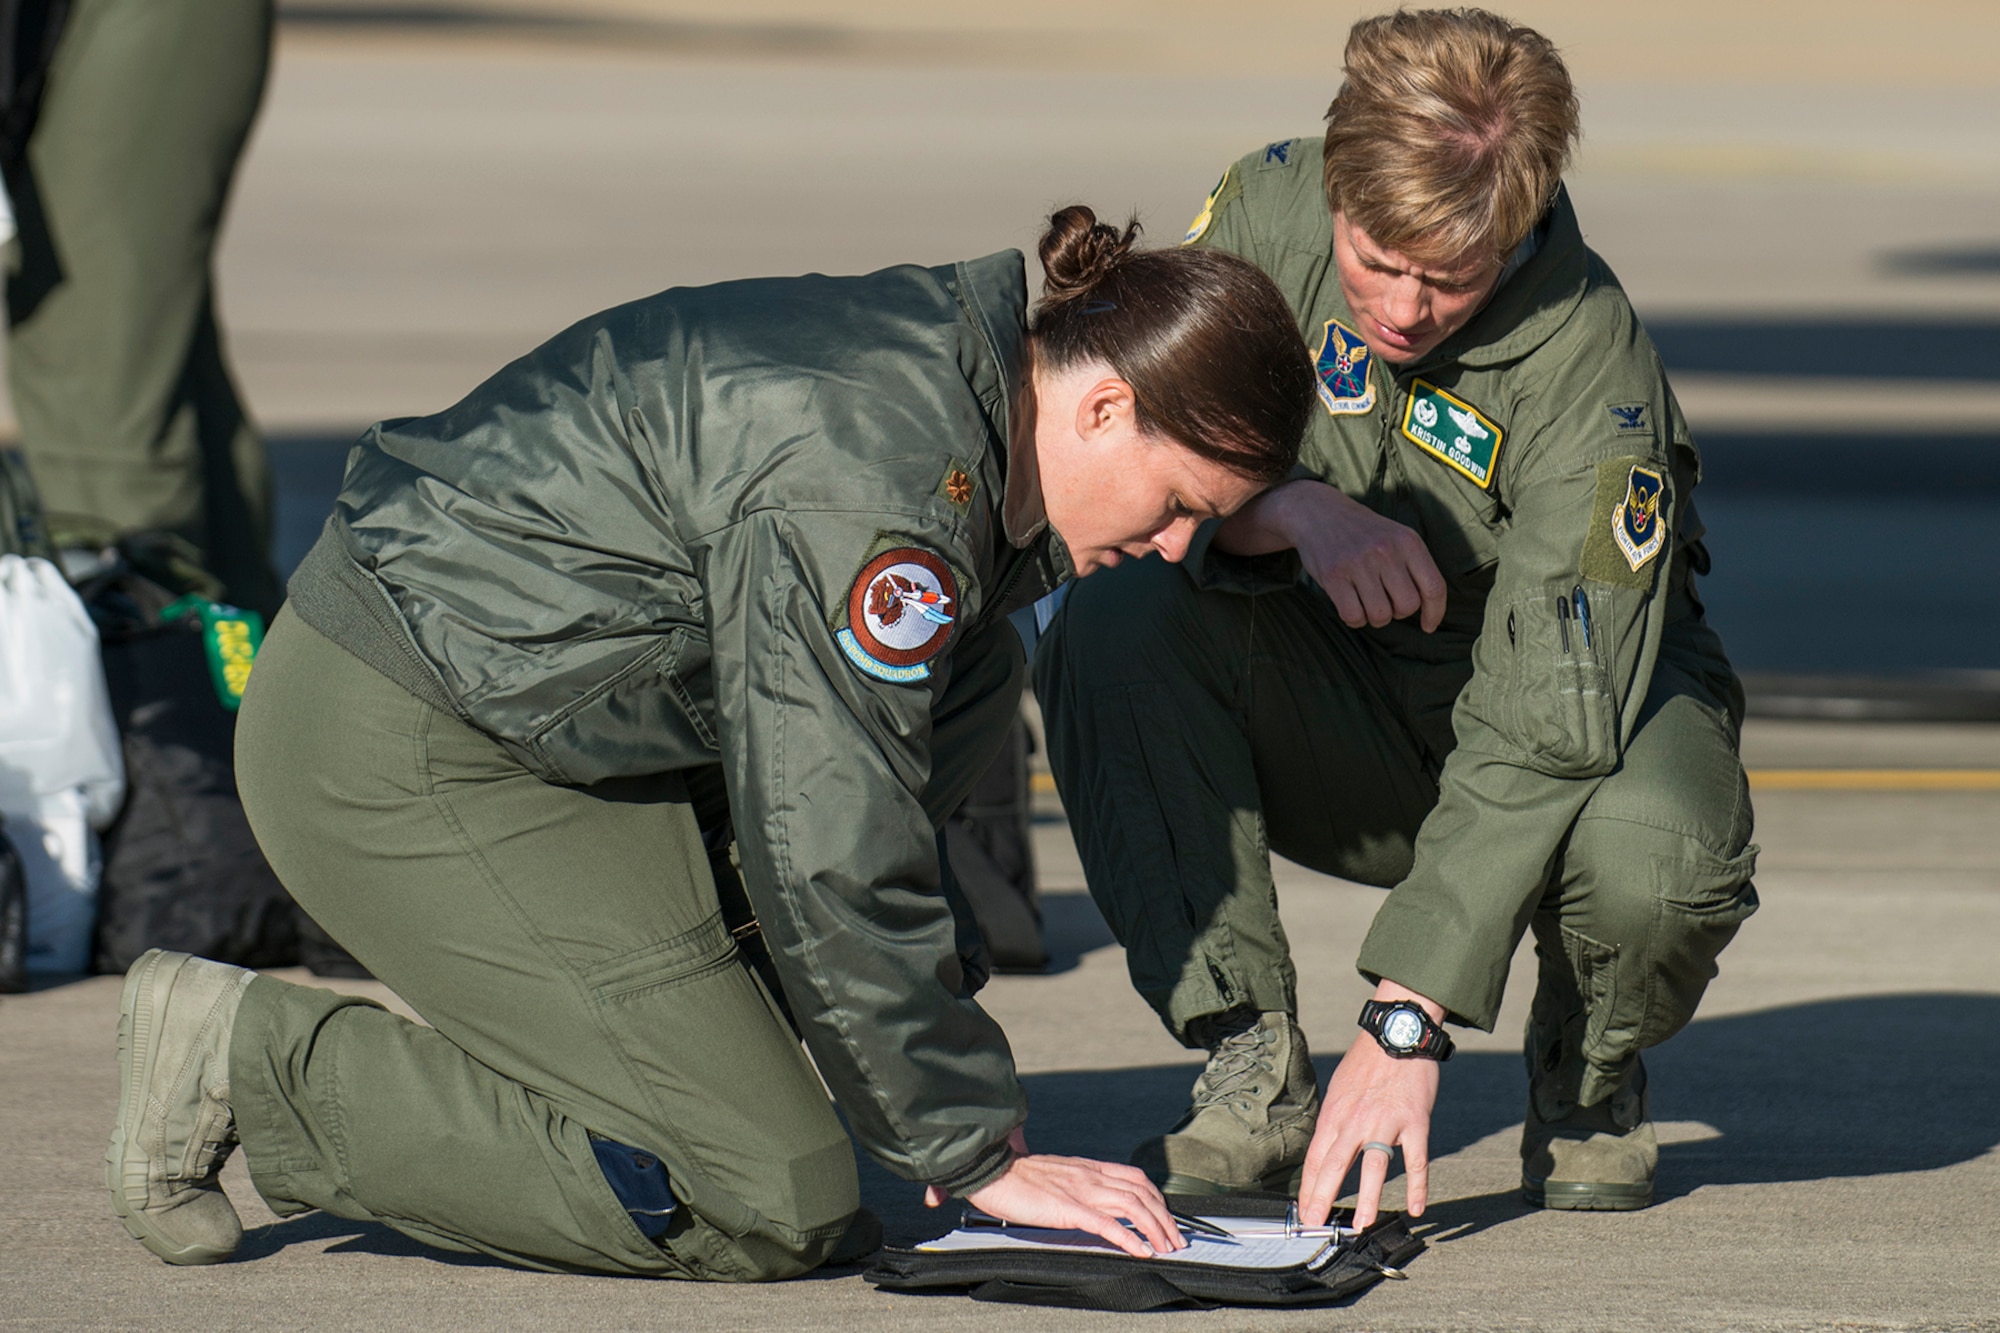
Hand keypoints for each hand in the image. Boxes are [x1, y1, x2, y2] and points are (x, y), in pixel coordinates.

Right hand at [922, 1127, 1184, 1257]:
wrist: (988, 1168)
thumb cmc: (1012, 1175)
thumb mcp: (1052, 1177)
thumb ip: (1071, 1185)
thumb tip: (1081, 1201)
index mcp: (1086, 1167)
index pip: (1135, 1178)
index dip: (1157, 1199)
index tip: (1167, 1219)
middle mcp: (1089, 1175)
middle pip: (1142, 1192)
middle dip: (1165, 1218)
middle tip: (1176, 1240)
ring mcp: (1079, 1189)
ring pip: (1132, 1206)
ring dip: (1155, 1229)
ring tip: (1166, 1248)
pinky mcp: (1066, 1207)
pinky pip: (1106, 1223)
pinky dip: (1128, 1237)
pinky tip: (1141, 1251)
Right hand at [1214, 480, 1445, 631]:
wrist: (1319, 513)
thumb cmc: (1364, 534)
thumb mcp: (1397, 538)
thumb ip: (1415, 568)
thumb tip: (1430, 612)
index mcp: (1408, 541)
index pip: (1434, 587)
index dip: (1435, 613)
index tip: (1428, 626)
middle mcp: (1386, 551)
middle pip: (1407, 606)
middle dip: (1397, 612)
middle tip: (1384, 599)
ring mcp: (1358, 563)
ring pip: (1381, 615)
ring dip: (1374, 616)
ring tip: (1366, 600)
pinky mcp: (1334, 575)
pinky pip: (1353, 616)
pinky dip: (1354, 618)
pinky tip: (1350, 604)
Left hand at [1296, 985, 1443, 1229]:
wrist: (1396, 1033)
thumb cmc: (1366, 1063)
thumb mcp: (1338, 1089)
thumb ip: (1334, 1121)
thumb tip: (1325, 1151)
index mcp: (1335, 1114)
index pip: (1316, 1157)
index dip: (1309, 1186)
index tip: (1304, 1210)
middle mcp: (1356, 1120)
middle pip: (1336, 1165)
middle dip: (1323, 1197)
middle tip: (1316, 1223)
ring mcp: (1386, 1122)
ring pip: (1375, 1167)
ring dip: (1368, 1199)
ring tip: (1361, 1225)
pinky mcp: (1415, 1122)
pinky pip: (1416, 1160)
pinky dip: (1417, 1186)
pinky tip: (1416, 1208)